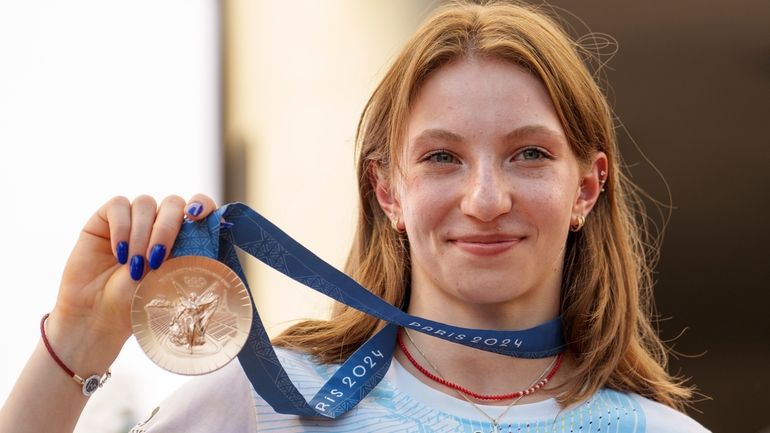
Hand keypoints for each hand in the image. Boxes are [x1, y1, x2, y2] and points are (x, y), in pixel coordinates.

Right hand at [46, 194, 216, 367]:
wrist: (100, 316)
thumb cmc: (139, 302)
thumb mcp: (171, 280)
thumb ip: (188, 256)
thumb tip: (208, 239)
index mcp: (182, 235)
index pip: (199, 206)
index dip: (202, 203)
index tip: (198, 215)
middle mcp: (159, 222)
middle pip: (172, 203)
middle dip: (167, 229)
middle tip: (156, 259)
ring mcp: (133, 218)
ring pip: (145, 203)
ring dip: (141, 234)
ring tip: (134, 266)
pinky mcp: (105, 218)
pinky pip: (118, 205)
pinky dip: (121, 228)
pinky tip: (119, 253)